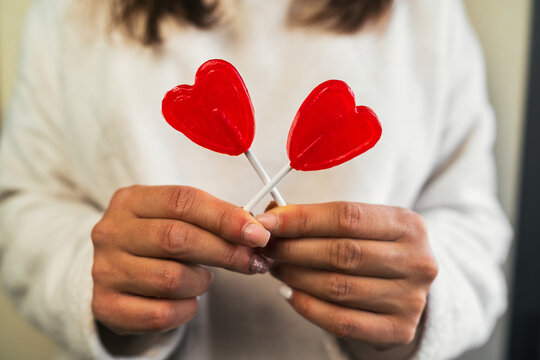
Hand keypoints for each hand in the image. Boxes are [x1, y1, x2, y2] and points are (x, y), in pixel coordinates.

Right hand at [91, 185, 269, 334]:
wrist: (116, 273)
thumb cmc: (157, 242)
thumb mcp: (177, 219)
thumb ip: (210, 220)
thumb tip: (254, 233)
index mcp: (131, 201)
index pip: (183, 201)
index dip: (224, 217)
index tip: (257, 233)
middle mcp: (112, 232)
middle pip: (176, 238)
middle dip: (224, 251)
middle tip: (252, 261)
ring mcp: (105, 270)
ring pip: (171, 279)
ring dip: (201, 282)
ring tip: (204, 279)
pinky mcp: (106, 305)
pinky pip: (160, 314)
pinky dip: (186, 309)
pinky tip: (187, 300)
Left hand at [257, 202, 437, 348]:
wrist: (407, 285)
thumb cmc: (375, 247)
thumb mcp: (362, 224)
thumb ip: (320, 218)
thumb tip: (271, 218)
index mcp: (408, 225)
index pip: (347, 216)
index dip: (302, 219)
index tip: (268, 221)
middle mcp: (416, 261)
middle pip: (342, 253)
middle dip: (294, 249)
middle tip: (267, 247)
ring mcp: (411, 299)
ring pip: (338, 288)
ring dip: (296, 276)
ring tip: (276, 267)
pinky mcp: (398, 329)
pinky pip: (341, 321)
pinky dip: (307, 307)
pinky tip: (289, 293)